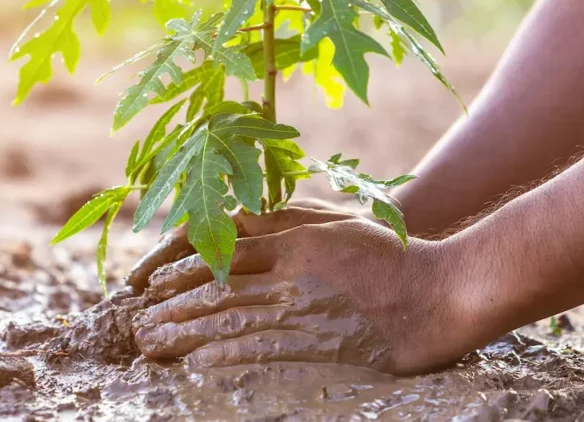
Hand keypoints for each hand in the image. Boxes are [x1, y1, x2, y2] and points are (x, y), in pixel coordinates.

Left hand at [132, 211, 471, 375]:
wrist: (447, 289)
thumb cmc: (391, 253)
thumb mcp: (335, 221)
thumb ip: (287, 220)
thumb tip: (241, 220)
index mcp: (293, 237)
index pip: (221, 251)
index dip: (179, 270)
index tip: (150, 285)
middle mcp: (292, 269)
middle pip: (217, 287)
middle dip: (171, 307)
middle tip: (137, 324)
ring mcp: (307, 306)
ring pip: (232, 318)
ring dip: (186, 334)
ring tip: (151, 344)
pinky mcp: (323, 342)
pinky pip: (265, 350)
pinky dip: (227, 356)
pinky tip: (197, 363)